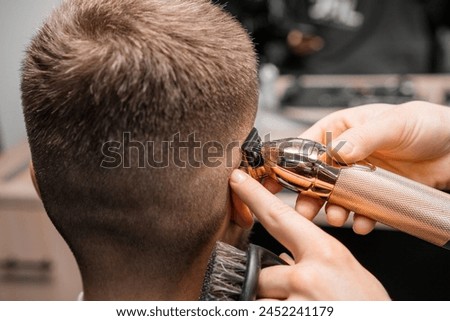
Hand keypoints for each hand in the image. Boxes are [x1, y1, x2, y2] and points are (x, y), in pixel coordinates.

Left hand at [230, 169, 389, 299]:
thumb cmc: (369, 308)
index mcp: (326, 254)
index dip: (254, 196)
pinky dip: (280, 312)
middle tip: (298, 296)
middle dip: (271, 285)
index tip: (237, 181)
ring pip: (263, 300)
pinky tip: (303, 311)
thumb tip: (284, 259)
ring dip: (277, 304)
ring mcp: (296, 304)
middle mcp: (307, 276)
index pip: (280, 217)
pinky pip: (267, 312)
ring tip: (308, 306)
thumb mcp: (348, 274)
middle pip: (262, 272)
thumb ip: (315, 262)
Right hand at [297, 101, 449, 234]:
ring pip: (334, 197)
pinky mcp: (372, 193)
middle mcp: (344, 153)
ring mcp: (357, 175)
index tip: (276, 180)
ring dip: (332, 209)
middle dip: (307, 195)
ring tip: (338, 217)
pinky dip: (358, 219)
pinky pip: (359, 210)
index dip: (288, 164)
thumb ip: (363, 137)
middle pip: (314, 176)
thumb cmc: (425, 124)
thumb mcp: (393, 124)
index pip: (305, 146)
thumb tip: (336, 152)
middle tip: (306, 209)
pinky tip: (362, 222)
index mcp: (340, 129)